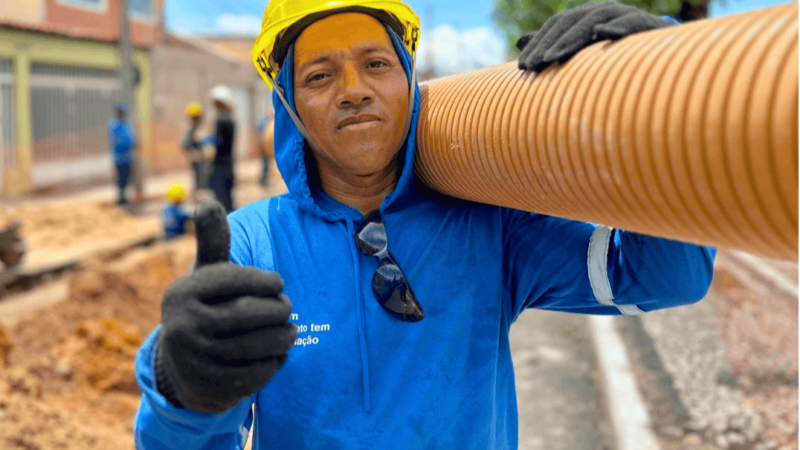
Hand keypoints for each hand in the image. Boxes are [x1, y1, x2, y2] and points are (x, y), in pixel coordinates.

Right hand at [155, 200, 296, 412]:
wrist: (181, 366)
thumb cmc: (206, 306)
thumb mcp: (204, 274)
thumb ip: (212, 240)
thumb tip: (206, 201)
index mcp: (182, 293)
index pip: (234, 280)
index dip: (265, 281)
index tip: (279, 283)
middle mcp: (182, 327)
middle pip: (249, 315)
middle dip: (278, 310)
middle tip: (288, 308)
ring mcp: (195, 361)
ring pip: (256, 346)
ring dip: (283, 338)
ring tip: (290, 331)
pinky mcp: (211, 388)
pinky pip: (255, 375)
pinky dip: (273, 364)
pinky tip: (277, 355)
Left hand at [517, 1, 673, 71]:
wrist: (660, 48)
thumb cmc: (615, 49)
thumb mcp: (580, 47)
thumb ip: (552, 43)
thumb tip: (519, 42)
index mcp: (584, 16)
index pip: (555, 25)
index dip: (538, 43)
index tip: (522, 67)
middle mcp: (600, 10)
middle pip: (569, 22)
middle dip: (549, 44)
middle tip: (533, 66)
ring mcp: (622, 14)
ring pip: (592, 21)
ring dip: (571, 39)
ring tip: (554, 57)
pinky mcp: (644, 23)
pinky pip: (629, 22)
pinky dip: (616, 26)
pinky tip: (602, 34)